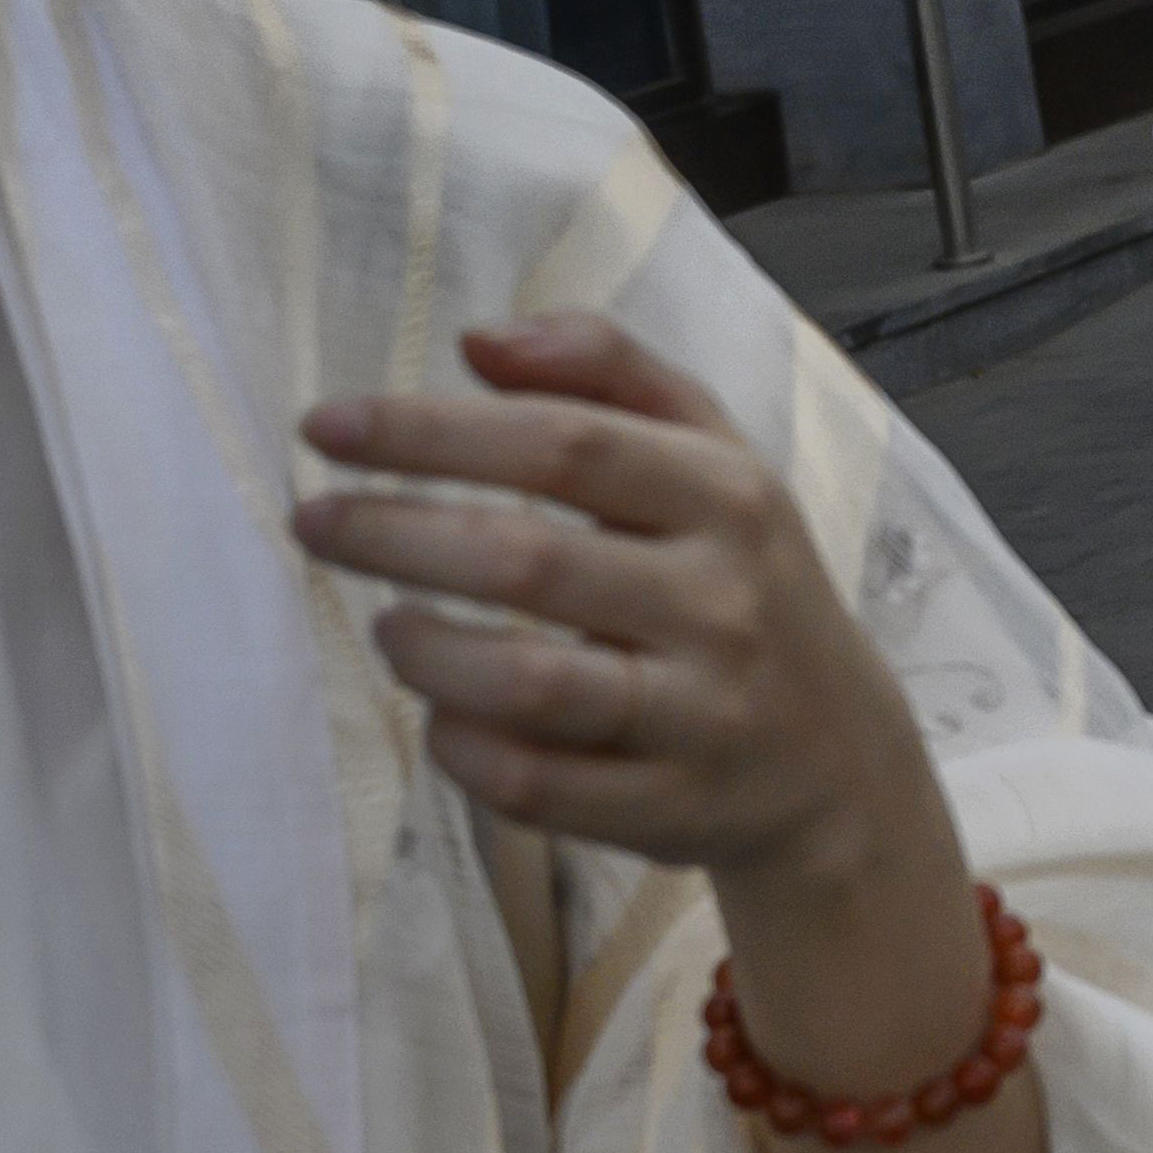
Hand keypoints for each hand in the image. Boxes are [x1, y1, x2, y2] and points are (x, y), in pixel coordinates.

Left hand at [302, 313, 943, 906]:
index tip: (325, 425)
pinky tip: (441, 716)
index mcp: (726, 495)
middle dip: (394, 533)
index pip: (562, 442)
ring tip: (386, 627)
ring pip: (529, 684)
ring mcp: (699, 714)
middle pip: (527, 559)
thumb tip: (477, 341)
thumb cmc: (743, 579)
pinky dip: (464, 749)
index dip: (430, 430)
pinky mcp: (671, 810)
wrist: (839, 761)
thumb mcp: (714, 455)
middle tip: (313, 521)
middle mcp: (720, 602)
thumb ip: (608, 372)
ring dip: (425, 650)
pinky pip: (539, 787)